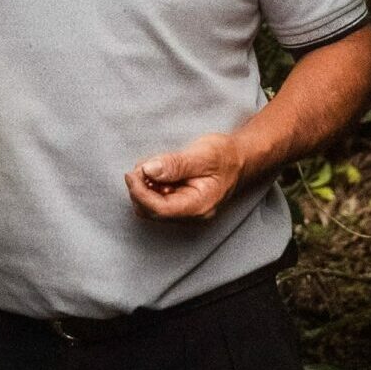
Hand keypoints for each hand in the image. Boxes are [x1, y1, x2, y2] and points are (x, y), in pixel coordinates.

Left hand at [124, 132, 245, 221]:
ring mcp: (186, 211)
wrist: (240, 158)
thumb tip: (149, 170)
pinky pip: (157, 201)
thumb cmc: (225, 157)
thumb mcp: (202, 155)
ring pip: (151, 207)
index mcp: (198, 206)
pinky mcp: (181, 203)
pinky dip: (151, 186)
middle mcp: (191, 214)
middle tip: (143, 166)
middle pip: (151, 212)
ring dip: (144, 187)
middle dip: (140, 189)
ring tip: (154, 166)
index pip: (159, 209)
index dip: (139, 193)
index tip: (131, 174)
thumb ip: (175, 164)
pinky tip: (159, 171)